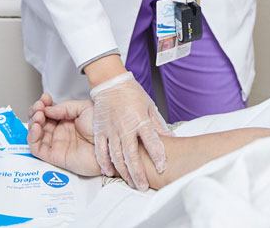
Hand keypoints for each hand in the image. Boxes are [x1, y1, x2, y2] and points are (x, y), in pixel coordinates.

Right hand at [28, 93, 99, 175]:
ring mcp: (58, 144)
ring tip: (38, 115)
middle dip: (36, 112)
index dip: (44, 105)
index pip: (50, 112)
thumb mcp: (84, 108)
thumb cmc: (104, 128)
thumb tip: (48, 109)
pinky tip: (37, 127)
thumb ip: (65, 107)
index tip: (44, 98)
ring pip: (36, 135)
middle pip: (40, 122)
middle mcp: (62, 132)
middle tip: (39, 106)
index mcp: (69, 120)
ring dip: (33, 123)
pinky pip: (37, 149)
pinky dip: (32, 137)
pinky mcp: (55, 156)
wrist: (111, 145)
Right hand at [89, 71, 173, 190]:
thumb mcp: (149, 106)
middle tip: (143, 186)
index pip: (152, 142)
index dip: (158, 156)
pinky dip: (105, 163)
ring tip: (131, 182)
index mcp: (140, 120)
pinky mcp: (99, 131)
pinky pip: (101, 151)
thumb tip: (170, 137)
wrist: (110, 83)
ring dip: (124, 172)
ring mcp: (111, 130)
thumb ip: (157, 124)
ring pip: (117, 157)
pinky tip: (110, 172)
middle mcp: (125, 127)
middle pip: (132, 156)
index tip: (162, 166)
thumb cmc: (131, 92)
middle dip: (138, 174)